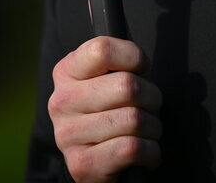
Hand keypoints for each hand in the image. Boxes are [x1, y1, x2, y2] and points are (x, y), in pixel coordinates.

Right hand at [49, 35, 162, 181]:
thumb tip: (140, 62)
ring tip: (149, 129)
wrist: (92, 159)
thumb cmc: (108, 108)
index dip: (134, 57)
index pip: (103, 50)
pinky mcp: (81, 165)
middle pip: (127, 86)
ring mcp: (67, 135)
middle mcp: (62, 101)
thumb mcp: (105, 77)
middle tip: (151, 104)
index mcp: (66, 71)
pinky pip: (131, 148)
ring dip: (153, 126)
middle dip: (152, 96)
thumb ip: (117, 62)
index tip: (142, 68)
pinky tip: (148, 150)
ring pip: (134, 119)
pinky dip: (151, 150)